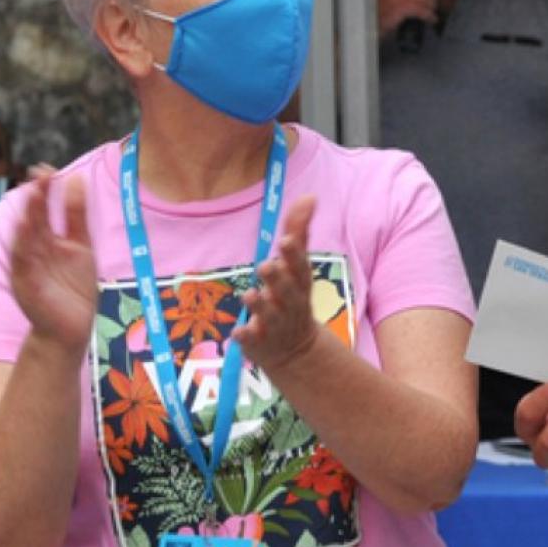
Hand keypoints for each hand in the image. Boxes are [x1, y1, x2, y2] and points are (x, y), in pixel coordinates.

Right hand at [8, 173, 96, 353]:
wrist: (69, 329)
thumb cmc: (73, 288)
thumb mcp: (81, 247)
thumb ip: (77, 217)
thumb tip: (76, 180)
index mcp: (48, 242)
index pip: (45, 210)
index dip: (46, 191)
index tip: (48, 168)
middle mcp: (35, 252)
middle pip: (34, 219)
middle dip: (36, 197)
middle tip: (40, 172)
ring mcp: (29, 268)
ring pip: (26, 237)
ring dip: (28, 215)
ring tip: (32, 193)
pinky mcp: (26, 285)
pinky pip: (22, 262)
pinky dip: (22, 244)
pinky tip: (24, 227)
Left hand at [235, 196, 321, 372]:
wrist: (296, 350)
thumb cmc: (292, 296)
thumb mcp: (297, 266)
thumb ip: (299, 231)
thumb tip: (310, 196)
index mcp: (300, 284)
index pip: (300, 267)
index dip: (294, 255)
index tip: (285, 241)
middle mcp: (291, 304)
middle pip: (287, 292)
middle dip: (278, 279)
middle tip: (265, 266)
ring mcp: (277, 326)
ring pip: (270, 316)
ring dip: (261, 306)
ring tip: (250, 294)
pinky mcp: (260, 343)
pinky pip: (253, 341)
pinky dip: (246, 337)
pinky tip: (237, 332)